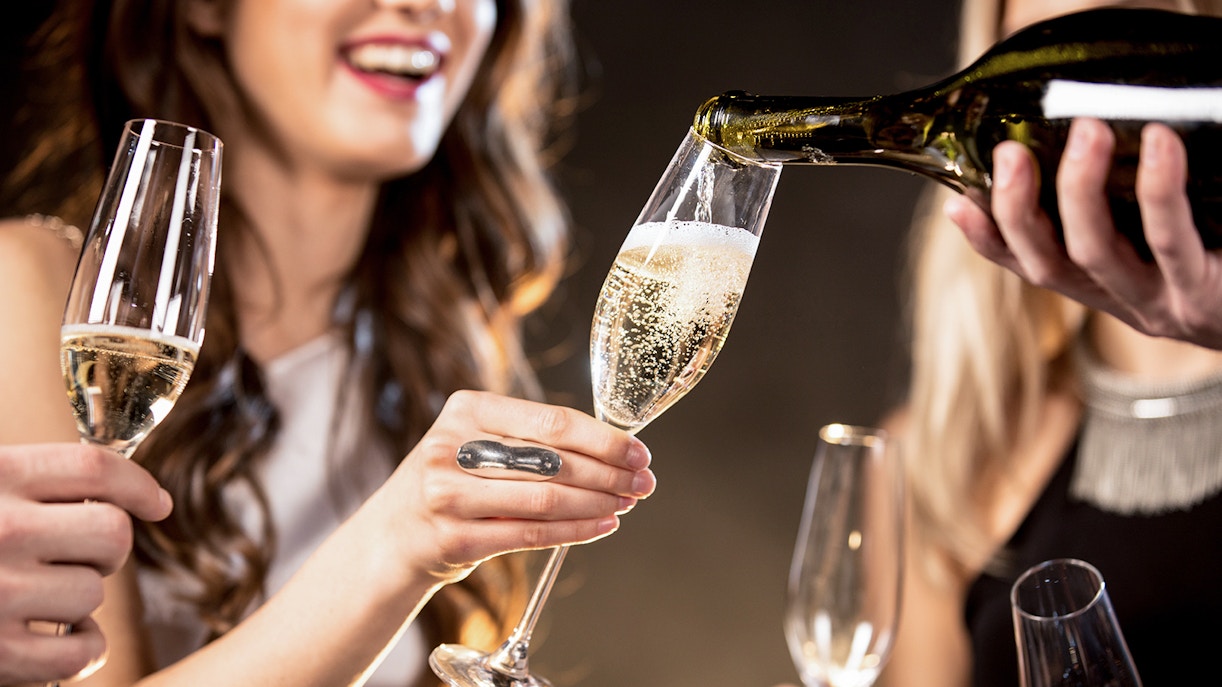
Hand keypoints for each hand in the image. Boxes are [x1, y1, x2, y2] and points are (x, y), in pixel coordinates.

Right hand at [0, 442, 171, 683]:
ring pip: (94, 593)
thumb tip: (114, 488)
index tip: (157, 505)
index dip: (138, 486)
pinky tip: (53, 641)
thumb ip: (26, 482)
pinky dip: (80, 651)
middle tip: (71, 557)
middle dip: (103, 549)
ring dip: (79, 599)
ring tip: (37, 598)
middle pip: (111, 535)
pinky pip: (80, 653)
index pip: (96, 469)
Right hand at [382, 390, 654, 584]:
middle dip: (610, 473)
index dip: (603, 439)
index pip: (552, 421)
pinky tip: (603, 525)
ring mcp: (450, 495)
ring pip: (547, 499)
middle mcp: (454, 448)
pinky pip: (532, 534)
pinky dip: (575, 531)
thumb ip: (531, 440)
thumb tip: (613, 449)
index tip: (639, 451)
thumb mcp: (478, 443)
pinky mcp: (455, 538)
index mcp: (467, 410)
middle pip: (554, 461)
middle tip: (644, 482)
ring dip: (598, 503)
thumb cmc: (452, 483)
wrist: (392, 537)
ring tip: (627, 502)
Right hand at [946, 117, 1221, 348]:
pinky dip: (1160, 190)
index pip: (1027, 267)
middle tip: (1008, 150)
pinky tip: (1160, 143)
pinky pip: (1172, 240)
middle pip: (1048, 264)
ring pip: (1094, 253)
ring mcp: (1159, 304)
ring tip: (1084, 133)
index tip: (956, 202)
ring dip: (1077, 191)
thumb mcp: (1164, 247)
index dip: (986, 240)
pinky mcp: (1203, 293)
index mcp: (1102, 291)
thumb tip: (1074, 150)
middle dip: (1018, 207)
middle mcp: (1120, 303)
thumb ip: (1122, 213)